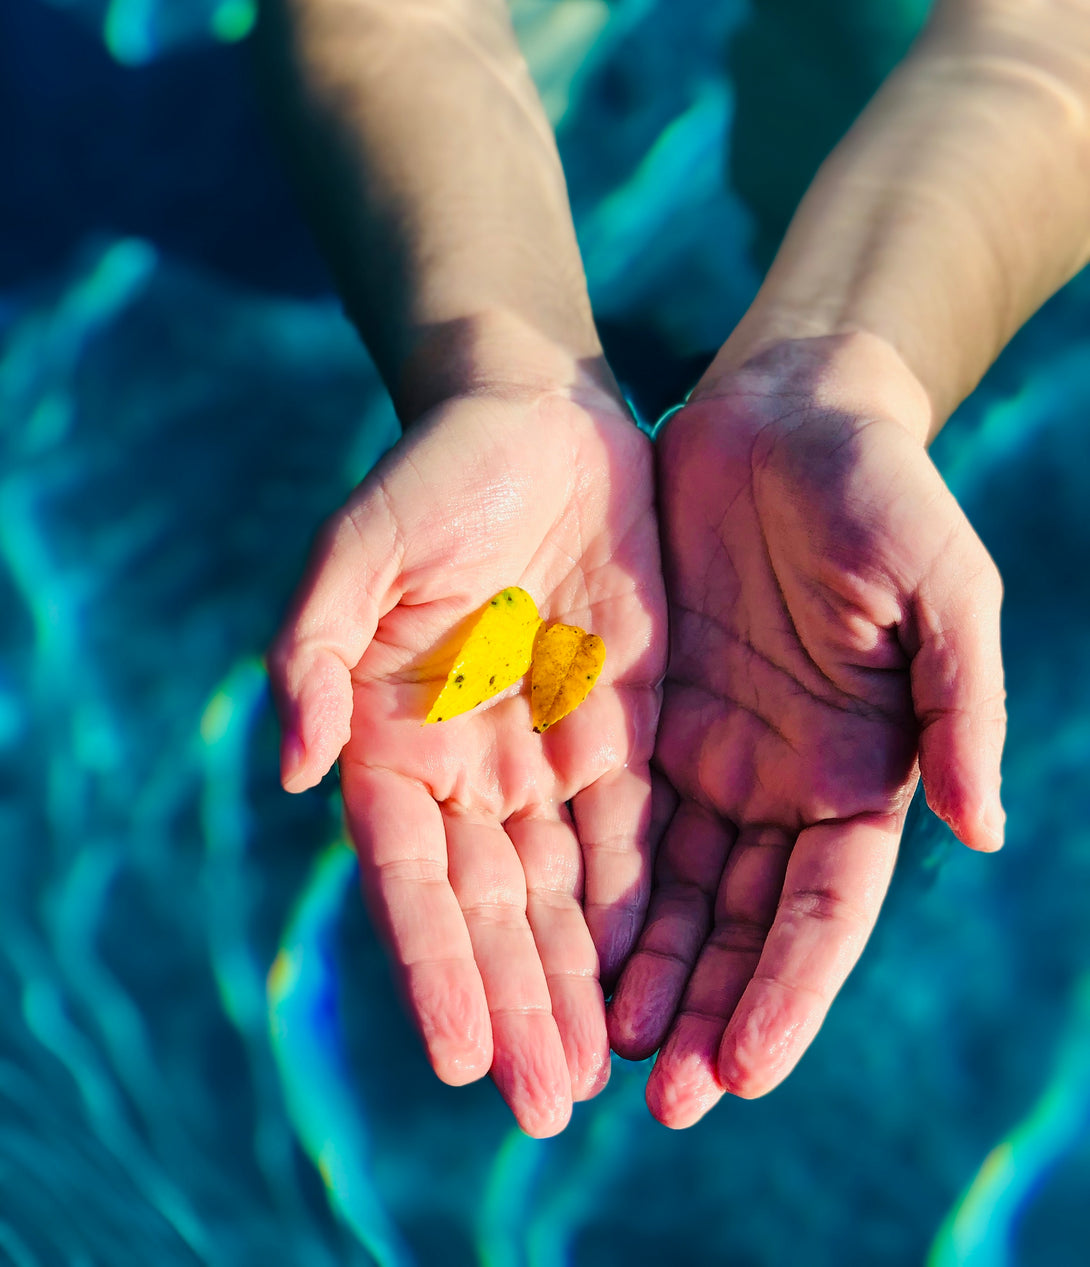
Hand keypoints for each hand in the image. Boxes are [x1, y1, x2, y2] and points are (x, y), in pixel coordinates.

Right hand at [268, 383, 664, 1136]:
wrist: (539, 422)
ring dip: (577, 984)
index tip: (458, 1053)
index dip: (433, 963)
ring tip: (600, 1075)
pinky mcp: (622, 733)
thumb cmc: (434, 473)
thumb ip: (312, 646)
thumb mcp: (360, 542)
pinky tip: (657, 977)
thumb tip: (292, 768)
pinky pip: (632, 839)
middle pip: (490, 908)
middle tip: (543, 1103)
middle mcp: (465, 766)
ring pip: (561, 895)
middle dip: (516, 1003)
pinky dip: (638, 912)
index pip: (408, 875)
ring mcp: (543, 757)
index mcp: (390, 735)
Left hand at [609, 333, 1005, 1126]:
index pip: (824, 911)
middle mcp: (786, 782)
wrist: (787, 415)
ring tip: (603, 1045)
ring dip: (645, 970)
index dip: (788, 991)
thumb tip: (987, 829)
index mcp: (863, 771)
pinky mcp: (649, 715)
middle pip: (742, 925)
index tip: (744, 1071)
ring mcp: (715, 754)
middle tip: (659, 1098)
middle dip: (708, 1009)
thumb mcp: (942, 590)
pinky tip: (559, 940)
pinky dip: (595, 886)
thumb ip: (960, 705)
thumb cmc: (881, 492)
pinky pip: (615, 816)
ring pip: (673, 891)